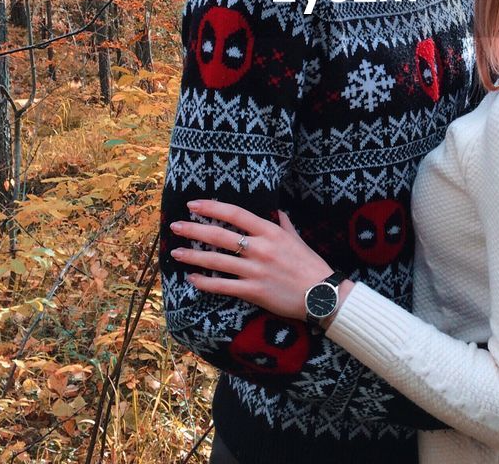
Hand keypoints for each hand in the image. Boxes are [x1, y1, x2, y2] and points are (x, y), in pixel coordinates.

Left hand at [169, 200, 333, 320]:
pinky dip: (205, 282)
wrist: (322, 294)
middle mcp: (260, 248)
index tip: (193, 205)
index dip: (212, 208)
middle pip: (220, 236)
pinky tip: (192, 278)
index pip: (235, 214)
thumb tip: (276, 211)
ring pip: (217, 261)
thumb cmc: (311, 265)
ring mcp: (255, 270)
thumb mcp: (297, 239)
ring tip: (176, 253)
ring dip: (193, 256)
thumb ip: (283, 224)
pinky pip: (223, 286)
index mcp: (270, 232)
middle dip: (194, 230)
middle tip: (175, 226)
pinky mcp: (254, 291)